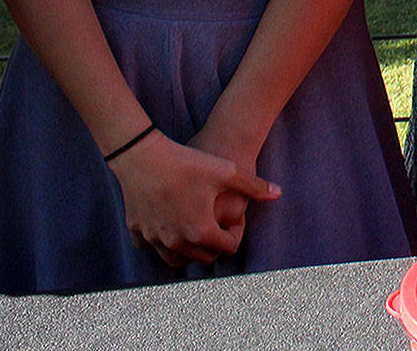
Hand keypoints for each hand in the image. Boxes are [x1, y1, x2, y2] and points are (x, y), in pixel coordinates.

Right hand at [108, 128, 279, 267]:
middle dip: (217, 243)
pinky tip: (170, 223)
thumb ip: (254, 186)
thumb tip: (278, 193)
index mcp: (201, 232)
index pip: (228, 247)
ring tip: (198, 227)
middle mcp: (177, 244)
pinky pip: (151, 247)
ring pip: (177, 260)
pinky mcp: (137, 231)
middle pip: (204, 257)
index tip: (237, 215)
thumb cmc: (188, 162)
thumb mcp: (227, 171)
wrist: (144, 156)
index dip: (238, 232)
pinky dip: (162, 243)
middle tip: (220, 221)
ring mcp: (155, 240)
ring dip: (190, 250)